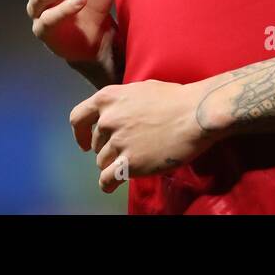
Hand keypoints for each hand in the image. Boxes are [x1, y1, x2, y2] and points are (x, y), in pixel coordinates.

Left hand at [69, 79, 228, 192]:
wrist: (196, 113)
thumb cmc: (175, 99)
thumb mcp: (141, 89)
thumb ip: (123, 102)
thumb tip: (118, 112)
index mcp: (108, 98)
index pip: (77, 118)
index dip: (80, 133)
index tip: (85, 143)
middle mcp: (108, 119)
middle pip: (96, 144)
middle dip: (107, 149)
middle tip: (127, 150)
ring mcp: (118, 142)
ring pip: (102, 162)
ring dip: (113, 164)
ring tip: (132, 162)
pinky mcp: (130, 163)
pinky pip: (107, 180)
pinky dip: (108, 184)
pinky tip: (113, 185)